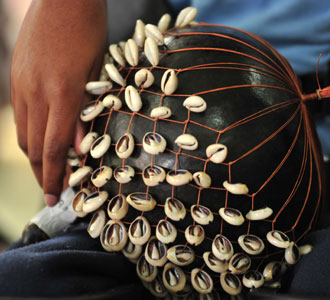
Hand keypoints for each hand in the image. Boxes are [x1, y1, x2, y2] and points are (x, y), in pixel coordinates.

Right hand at [10, 0, 106, 205]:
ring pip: (22, 133)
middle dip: (42, 174)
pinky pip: (20, 114)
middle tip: (51, 194)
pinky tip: (40, 141)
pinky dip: (29, 133)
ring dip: (34, 156)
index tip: (55, 198)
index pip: (54, 148)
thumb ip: (88, 111)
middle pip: (34, 147)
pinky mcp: (16, 76)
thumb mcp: (98, 72)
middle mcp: (36, 93)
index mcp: (62, 94)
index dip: (54, 176)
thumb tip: (81, 147)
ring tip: (47, 172)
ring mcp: (21, 84)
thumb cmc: (91, 31)